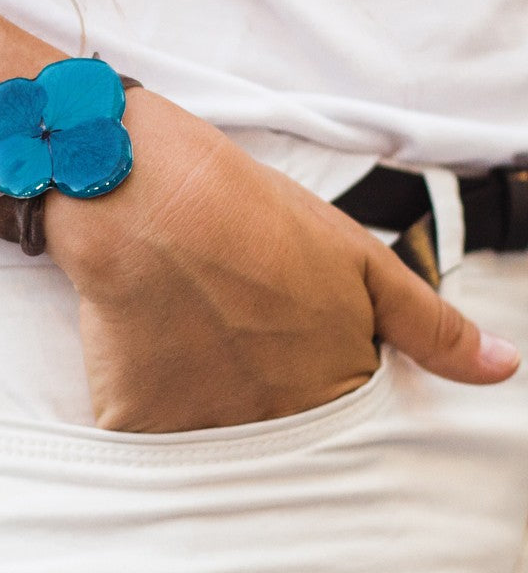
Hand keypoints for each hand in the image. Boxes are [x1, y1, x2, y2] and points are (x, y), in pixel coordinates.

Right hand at [45, 90, 519, 431]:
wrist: (153, 196)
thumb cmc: (254, 216)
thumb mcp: (357, 257)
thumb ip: (429, 324)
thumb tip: (500, 369)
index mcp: (334, 390)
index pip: (338, 417)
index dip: (306, 367)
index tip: (280, 333)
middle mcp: (275, 425)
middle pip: (275, 430)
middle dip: (257, 382)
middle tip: (232, 321)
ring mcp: (204, 429)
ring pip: (213, 435)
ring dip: (204, 391)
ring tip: (191, 324)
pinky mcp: (138, 422)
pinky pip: (152, 431)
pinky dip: (151, 395)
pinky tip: (152, 340)